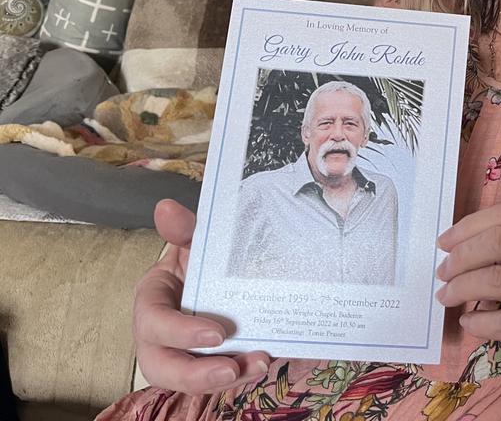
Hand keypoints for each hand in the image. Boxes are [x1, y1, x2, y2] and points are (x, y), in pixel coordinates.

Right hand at [134, 199, 271, 394]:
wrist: (221, 270)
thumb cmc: (199, 258)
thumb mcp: (193, 240)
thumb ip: (184, 229)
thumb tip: (167, 208)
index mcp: (151, 301)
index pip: (153, 323)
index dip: (180, 333)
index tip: (217, 334)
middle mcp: (159, 334)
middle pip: (161, 367)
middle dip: (195, 375)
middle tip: (231, 370)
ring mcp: (182, 352)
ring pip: (190, 379)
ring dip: (224, 378)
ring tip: (259, 365)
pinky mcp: (207, 362)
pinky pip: (216, 377)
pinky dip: (240, 373)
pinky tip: (263, 361)